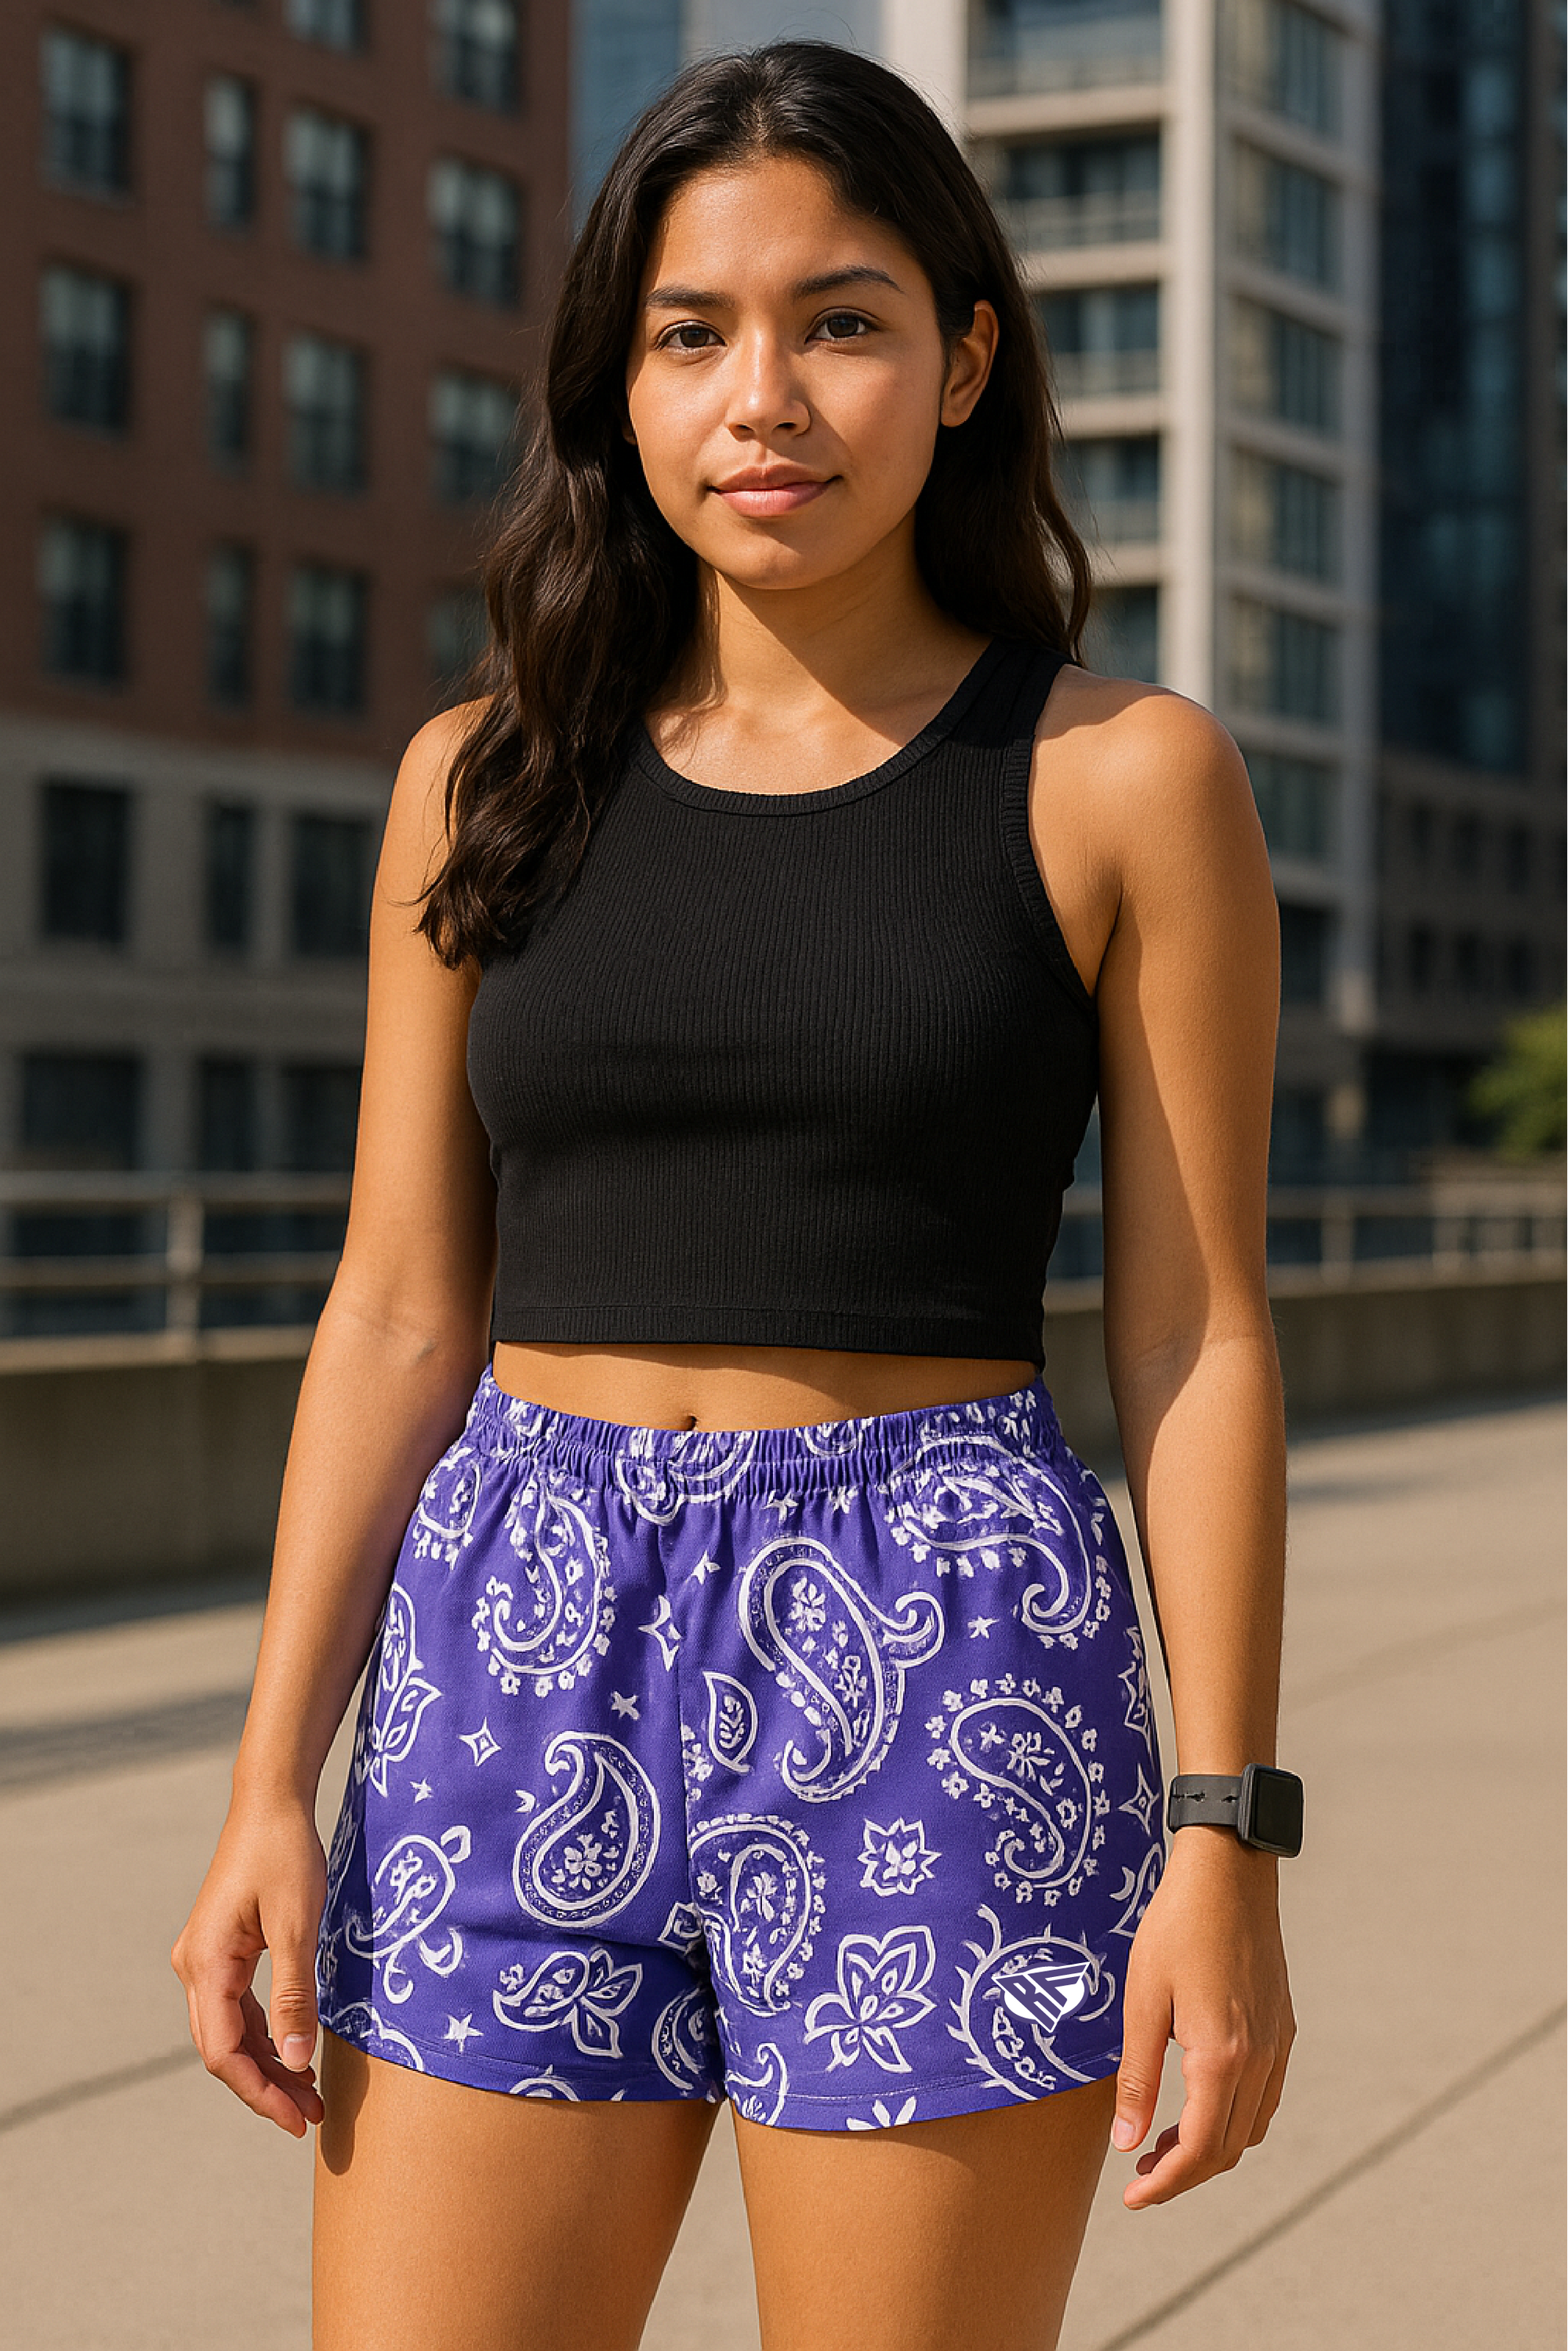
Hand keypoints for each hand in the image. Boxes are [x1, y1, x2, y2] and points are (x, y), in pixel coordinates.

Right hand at [171, 1798, 328, 2137]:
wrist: (271, 1803)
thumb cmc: (285, 1855)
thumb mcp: (298, 1924)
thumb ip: (295, 1994)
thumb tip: (297, 2061)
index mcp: (205, 1965)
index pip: (223, 2052)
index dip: (259, 2093)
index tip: (298, 2120)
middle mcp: (195, 1967)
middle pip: (223, 2048)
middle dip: (266, 2087)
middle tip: (312, 2118)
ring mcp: (205, 1959)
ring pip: (231, 2032)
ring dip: (268, 2065)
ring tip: (310, 2096)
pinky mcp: (222, 1951)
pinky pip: (238, 2008)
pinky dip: (266, 2035)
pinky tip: (294, 2052)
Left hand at [1111, 1828, 1294, 2208]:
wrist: (1230, 1871)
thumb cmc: (1176, 1927)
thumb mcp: (1142, 1999)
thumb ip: (1136, 2077)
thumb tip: (1125, 2144)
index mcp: (1223, 2056)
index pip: (1201, 2150)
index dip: (1166, 2184)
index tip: (1132, 2199)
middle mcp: (1261, 2059)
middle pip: (1229, 2148)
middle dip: (1184, 2173)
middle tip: (1139, 2177)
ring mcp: (1279, 2043)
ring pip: (1252, 2127)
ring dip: (1210, 2149)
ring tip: (1162, 2144)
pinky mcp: (1283, 2026)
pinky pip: (1265, 2096)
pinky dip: (1235, 2118)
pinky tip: (1199, 2105)